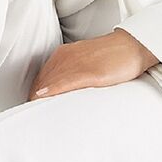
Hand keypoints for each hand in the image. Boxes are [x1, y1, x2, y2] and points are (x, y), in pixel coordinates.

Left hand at [26, 29, 156, 100]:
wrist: (133, 46)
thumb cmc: (112, 56)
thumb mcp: (87, 61)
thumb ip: (73, 72)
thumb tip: (63, 91)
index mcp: (64, 54)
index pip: (42, 76)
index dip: (35, 93)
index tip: (32, 107)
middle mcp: (66, 57)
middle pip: (42, 80)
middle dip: (34, 97)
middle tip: (29, 115)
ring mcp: (78, 63)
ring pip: (51, 81)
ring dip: (40, 96)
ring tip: (32, 113)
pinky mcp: (90, 72)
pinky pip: (66, 81)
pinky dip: (53, 89)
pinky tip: (43, 97)